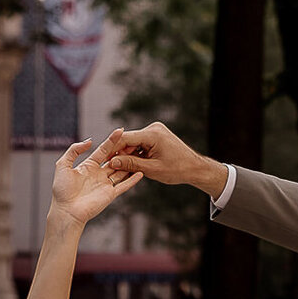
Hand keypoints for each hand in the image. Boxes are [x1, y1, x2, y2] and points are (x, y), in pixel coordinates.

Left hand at [49, 130, 141, 225]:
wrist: (66, 210)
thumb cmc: (62, 190)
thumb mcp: (63, 164)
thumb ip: (74, 150)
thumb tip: (90, 141)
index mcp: (88, 166)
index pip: (103, 150)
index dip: (111, 140)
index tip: (120, 130)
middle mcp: (98, 174)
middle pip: (115, 159)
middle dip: (123, 150)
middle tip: (133, 140)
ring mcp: (105, 184)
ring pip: (121, 171)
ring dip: (129, 163)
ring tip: (139, 152)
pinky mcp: (110, 195)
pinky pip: (123, 186)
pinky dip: (132, 180)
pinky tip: (140, 172)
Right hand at [107, 121, 227, 194]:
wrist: (195, 167)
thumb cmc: (177, 170)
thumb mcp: (152, 169)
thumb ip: (131, 164)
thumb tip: (112, 162)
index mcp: (152, 134)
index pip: (125, 138)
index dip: (112, 149)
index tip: (102, 159)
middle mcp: (153, 128)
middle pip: (129, 140)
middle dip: (119, 153)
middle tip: (107, 166)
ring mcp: (155, 131)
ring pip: (134, 143)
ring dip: (127, 155)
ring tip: (118, 168)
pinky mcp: (157, 135)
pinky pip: (141, 144)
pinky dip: (136, 154)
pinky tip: (130, 165)